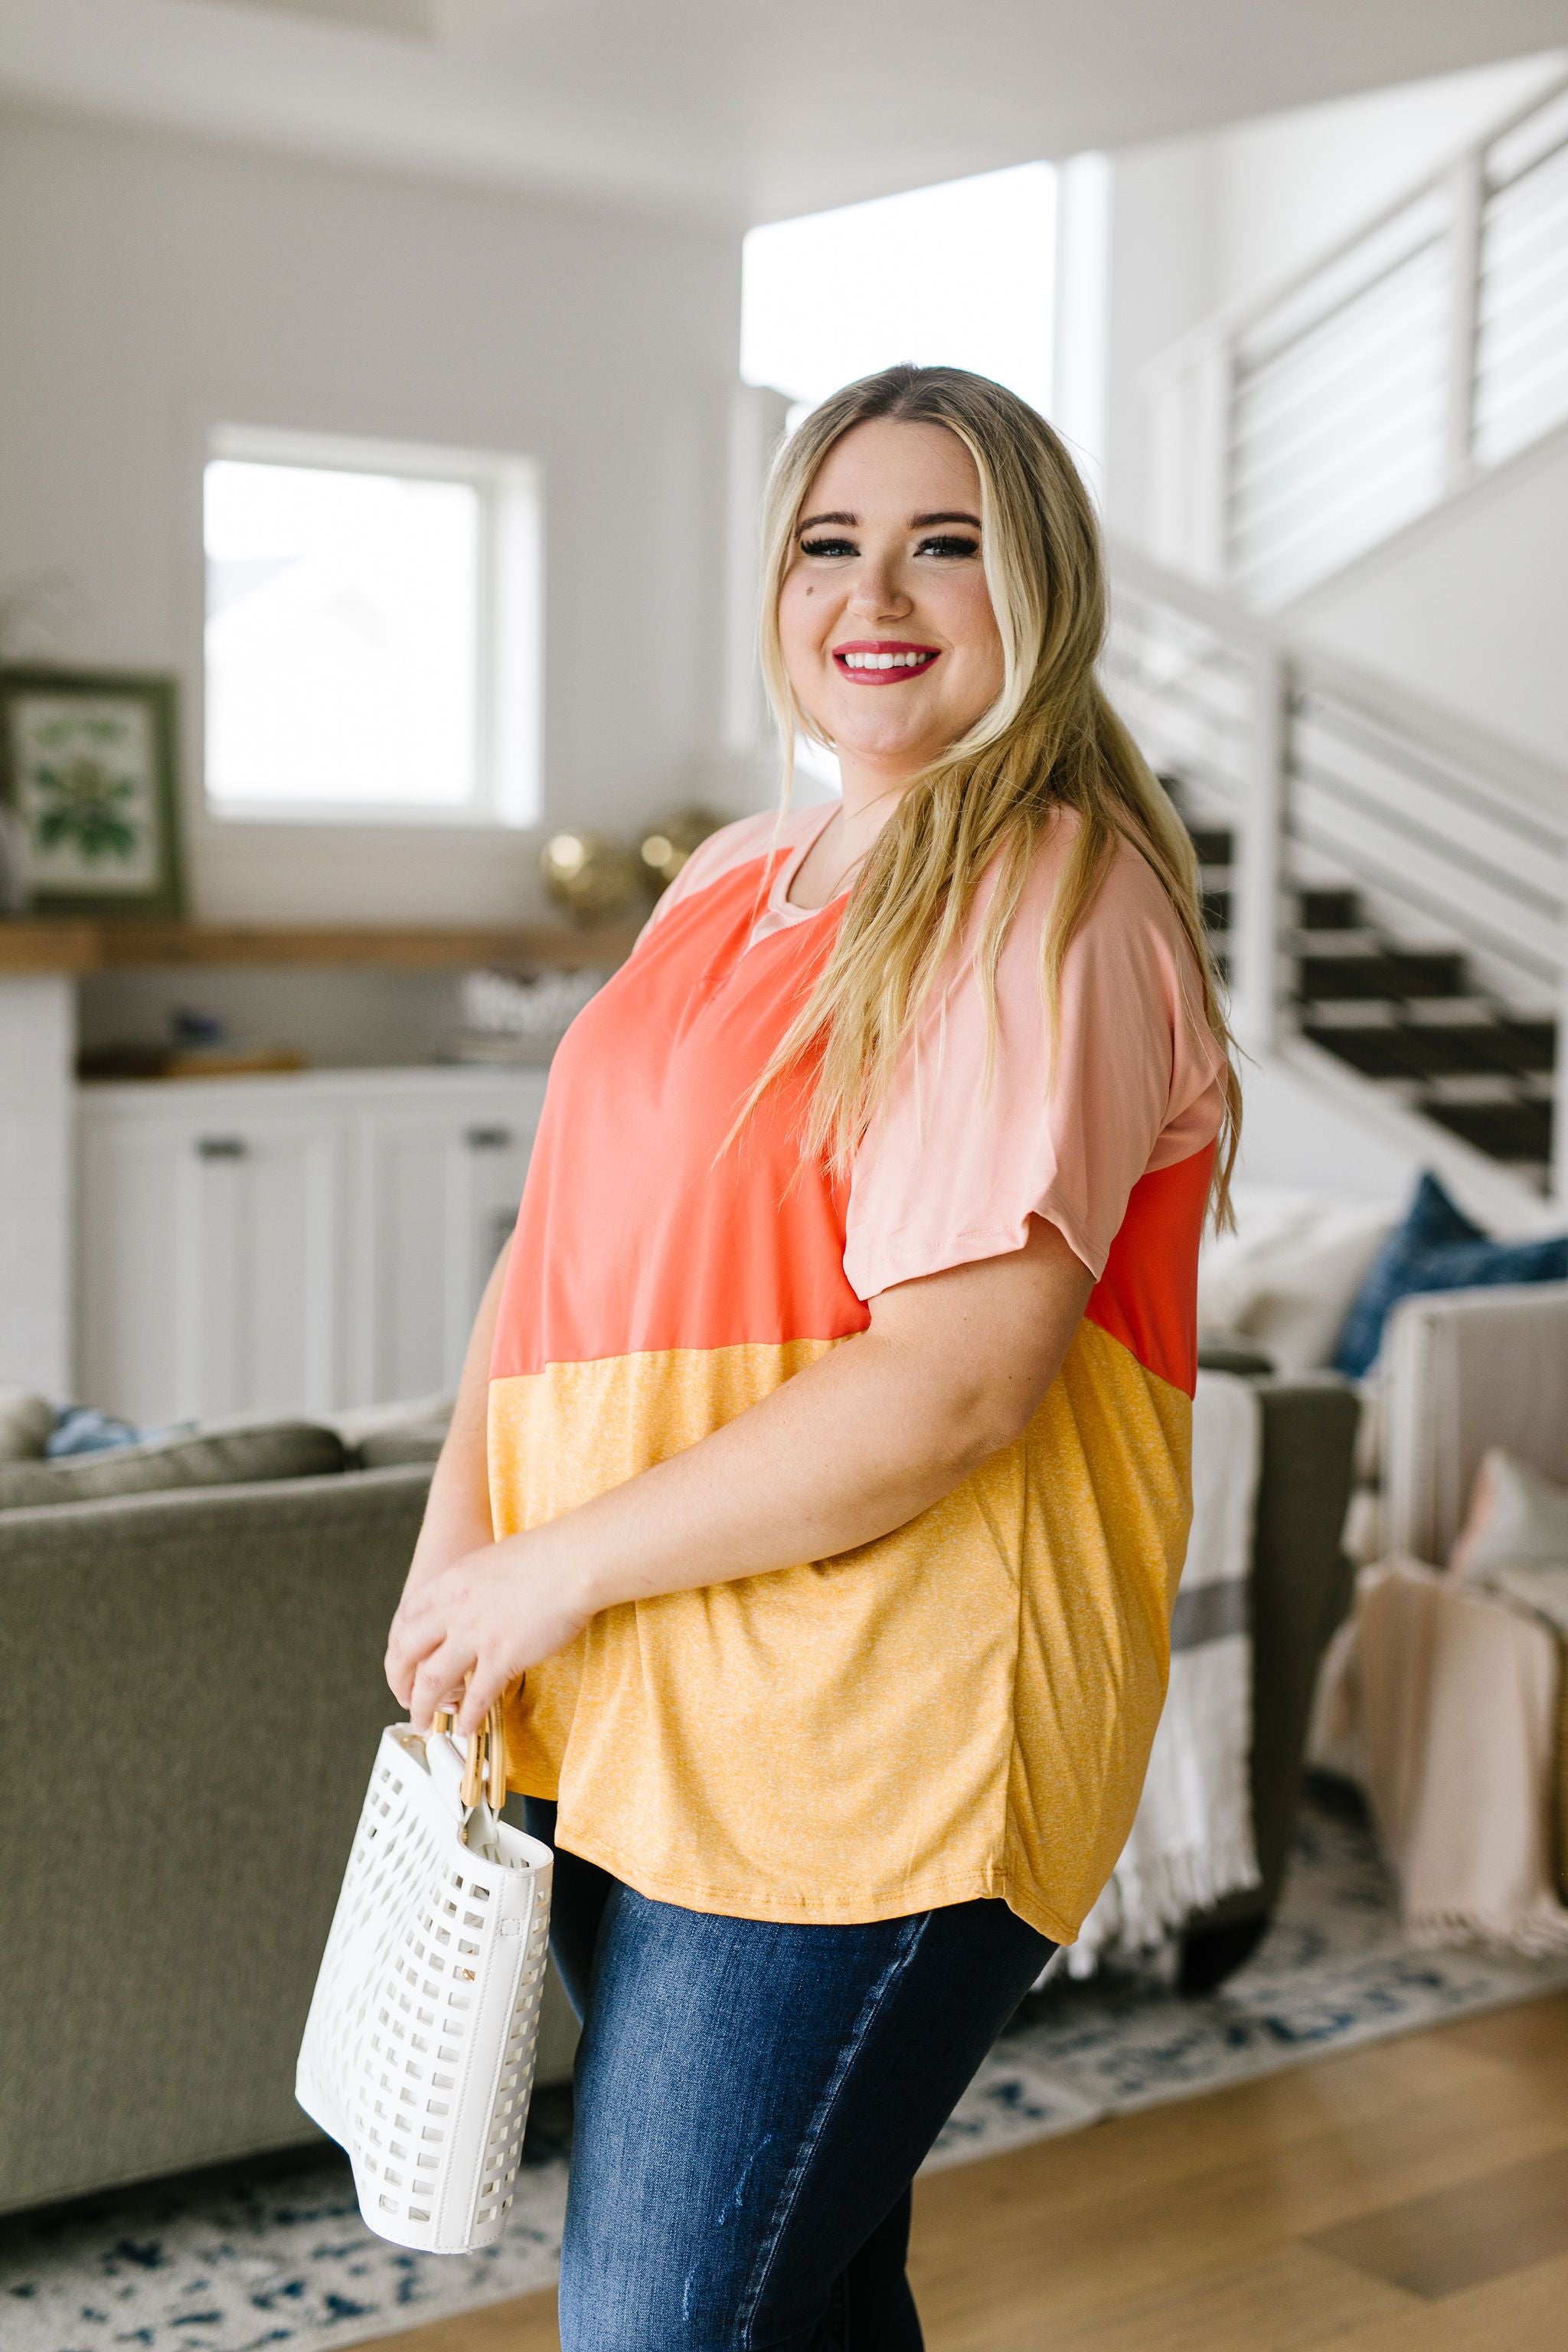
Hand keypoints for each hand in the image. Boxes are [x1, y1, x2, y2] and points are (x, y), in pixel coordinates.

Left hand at [383, 1531, 593, 1734]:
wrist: (573, 1561)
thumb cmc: (547, 1556)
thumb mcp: (492, 1561)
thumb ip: (474, 1585)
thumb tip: (475, 1602)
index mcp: (451, 1582)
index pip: (406, 1618)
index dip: (399, 1645)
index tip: (402, 1660)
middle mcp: (454, 1609)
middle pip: (407, 1652)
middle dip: (399, 1680)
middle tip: (404, 1696)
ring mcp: (475, 1635)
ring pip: (432, 1681)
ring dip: (423, 1707)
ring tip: (423, 1722)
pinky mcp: (502, 1657)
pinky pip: (476, 1697)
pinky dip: (468, 1717)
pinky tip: (466, 1728)